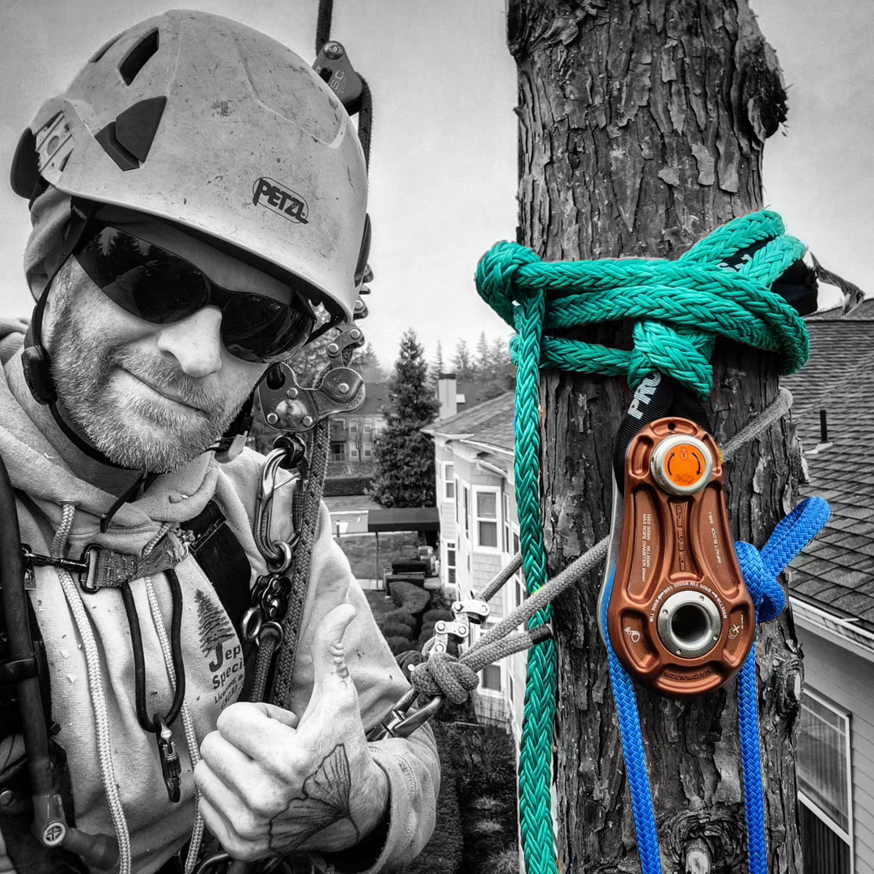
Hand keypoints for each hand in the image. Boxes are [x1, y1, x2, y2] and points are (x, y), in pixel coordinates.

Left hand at [194, 605, 389, 860]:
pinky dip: (225, 794)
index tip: (281, 727)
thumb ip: (331, 652)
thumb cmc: (342, 747)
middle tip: (272, 748)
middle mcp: (266, 797)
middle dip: (240, 739)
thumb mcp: (340, 698)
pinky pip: (205, 805)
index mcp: (289, 759)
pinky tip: (255, 791)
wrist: (352, 810)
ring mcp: (251, 825)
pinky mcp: (240, 845)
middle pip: (213, 745)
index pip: (232, 719)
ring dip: (230, 765)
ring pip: (205, 774)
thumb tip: (342, 609)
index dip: (256, 716)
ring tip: (263, 769)